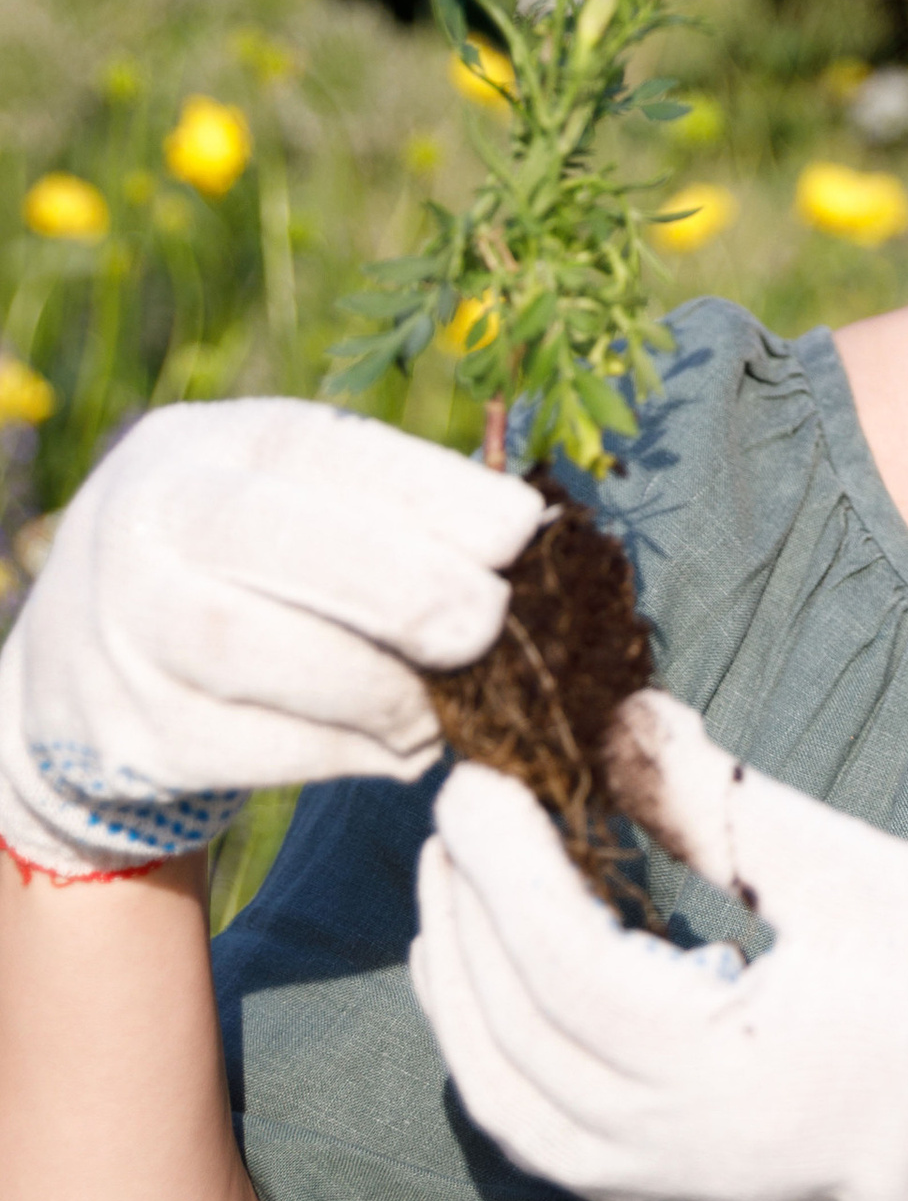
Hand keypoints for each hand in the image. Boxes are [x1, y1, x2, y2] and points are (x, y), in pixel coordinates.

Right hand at [0, 398, 545, 881]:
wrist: (84, 654)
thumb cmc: (245, 554)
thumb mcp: (292, 495)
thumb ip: (391, 505)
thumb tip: (531, 538)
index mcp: (209, 447)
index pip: (323, 450)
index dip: (431, 492)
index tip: (523, 530)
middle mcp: (149, 524)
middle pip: (278, 548)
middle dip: (407, 590)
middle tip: (492, 624)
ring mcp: (124, 631)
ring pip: (259, 656)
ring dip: (382, 689)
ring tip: (450, 704)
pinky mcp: (132, 734)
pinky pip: (255, 748)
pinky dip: (349, 754)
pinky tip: (403, 747)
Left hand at [410, 690, 907, 1200]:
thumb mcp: (858, 874)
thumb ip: (726, 809)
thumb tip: (627, 719)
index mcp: (729, 1076)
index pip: (566, 969)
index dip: (504, 870)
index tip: (473, 779)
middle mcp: (684, 1151)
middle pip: (519, 1037)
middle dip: (468, 913)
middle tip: (454, 804)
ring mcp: (677, 1183)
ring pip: (512, 1104)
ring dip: (463, 992)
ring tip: (451, 880)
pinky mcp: (682, 1183)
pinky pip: (546, 1137)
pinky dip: (497, 1057)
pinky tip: (488, 978)